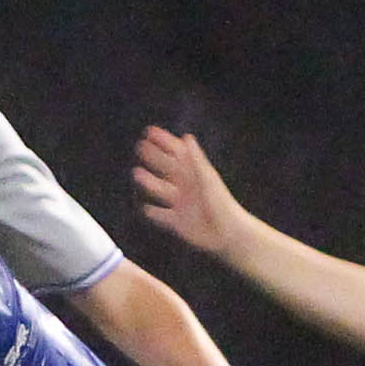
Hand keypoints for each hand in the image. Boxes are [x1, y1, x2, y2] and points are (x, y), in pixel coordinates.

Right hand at [131, 125, 249, 259]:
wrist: (228, 234)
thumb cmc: (221, 204)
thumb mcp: (207, 179)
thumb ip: (195, 159)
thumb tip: (186, 137)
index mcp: (194, 175)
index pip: (176, 154)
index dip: (164, 142)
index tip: (149, 131)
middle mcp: (186, 187)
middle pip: (166, 169)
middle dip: (154, 158)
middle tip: (140, 146)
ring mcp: (181, 204)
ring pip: (160, 190)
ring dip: (148, 182)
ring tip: (136, 173)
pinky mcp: (177, 222)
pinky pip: (160, 215)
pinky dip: (152, 213)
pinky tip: (144, 208)